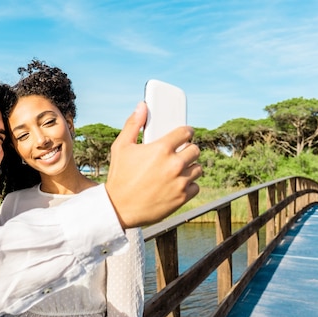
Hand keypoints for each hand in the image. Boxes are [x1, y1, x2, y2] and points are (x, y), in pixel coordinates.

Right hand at [105, 102, 201, 227]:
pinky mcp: (182, 198)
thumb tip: (142, 106)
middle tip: (180, 153)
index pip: (186, 132)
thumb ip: (133, 124)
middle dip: (189, 150)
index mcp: (161, 149)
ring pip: (198, 168)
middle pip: (195, 150)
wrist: (119, 208)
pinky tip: (178, 184)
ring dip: (191, 167)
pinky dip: (189, 186)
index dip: (187, 132)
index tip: (185, 135)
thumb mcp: (121, 147)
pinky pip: (196, 186)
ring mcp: (180, 182)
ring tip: (179, 170)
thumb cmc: (119, 177)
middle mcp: (174, 164)